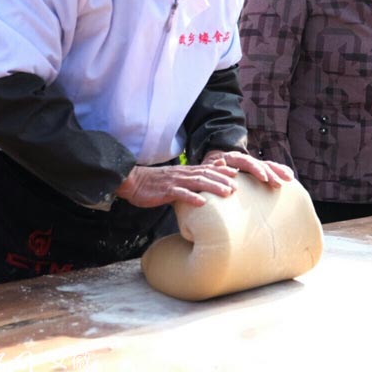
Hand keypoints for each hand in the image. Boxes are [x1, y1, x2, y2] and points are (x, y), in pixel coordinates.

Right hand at [114, 163, 239, 207]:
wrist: (133, 181)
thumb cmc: (156, 182)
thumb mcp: (176, 176)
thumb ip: (192, 175)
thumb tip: (206, 174)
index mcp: (186, 172)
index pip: (208, 168)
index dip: (223, 170)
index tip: (237, 173)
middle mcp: (183, 174)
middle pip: (207, 175)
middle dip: (223, 180)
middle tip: (238, 187)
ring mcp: (175, 182)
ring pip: (197, 182)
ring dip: (213, 187)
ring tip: (227, 193)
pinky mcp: (165, 191)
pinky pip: (180, 194)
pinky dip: (191, 197)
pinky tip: (202, 202)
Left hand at [201, 149, 292, 186]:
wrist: (211, 163)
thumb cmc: (208, 170)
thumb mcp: (208, 168)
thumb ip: (214, 167)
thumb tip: (220, 164)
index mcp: (233, 157)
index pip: (247, 162)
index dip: (256, 169)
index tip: (264, 178)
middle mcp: (245, 158)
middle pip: (261, 163)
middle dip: (271, 173)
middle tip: (279, 184)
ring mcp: (252, 163)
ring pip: (268, 165)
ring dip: (279, 172)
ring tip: (289, 179)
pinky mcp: (257, 168)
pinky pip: (271, 168)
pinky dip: (280, 170)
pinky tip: (289, 176)